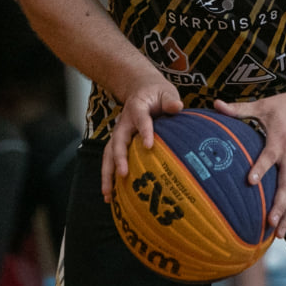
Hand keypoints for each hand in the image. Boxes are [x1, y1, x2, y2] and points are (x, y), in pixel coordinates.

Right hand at [104, 76, 184, 201]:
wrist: (140, 89)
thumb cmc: (156, 93)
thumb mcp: (165, 92)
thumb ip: (170, 100)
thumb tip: (177, 107)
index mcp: (137, 108)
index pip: (141, 120)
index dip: (145, 132)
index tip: (148, 146)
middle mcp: (123, 123)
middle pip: (117, 141)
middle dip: (119, 158)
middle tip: (123, 174)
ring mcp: (119, 134)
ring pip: (109, 154)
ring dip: (108, 174)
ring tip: (108, 195)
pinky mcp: (118, 143)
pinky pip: (111, 161)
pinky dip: (110, 177)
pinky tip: (111, 197)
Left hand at [213, 85, 285, 237]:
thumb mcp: (264, 105)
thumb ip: (239, 109)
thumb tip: (215, 104)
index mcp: (280, 140)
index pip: (269, 157)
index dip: (261, 168)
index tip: (251, 181)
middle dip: (279, 204)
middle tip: (269, 221)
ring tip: (278, 233)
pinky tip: (283, 224)